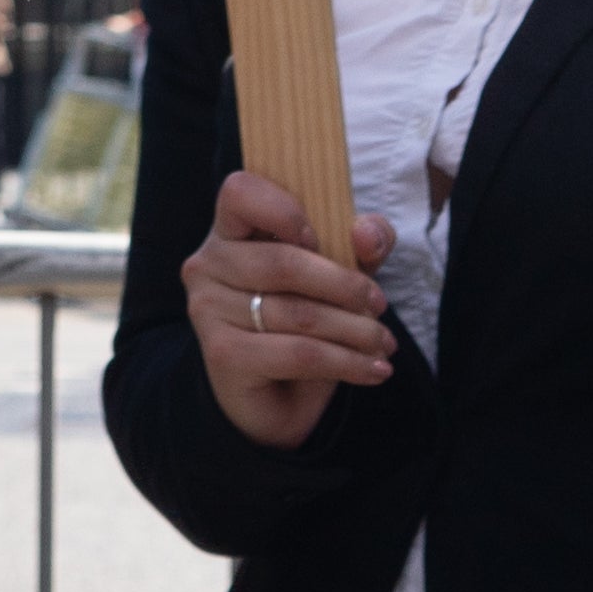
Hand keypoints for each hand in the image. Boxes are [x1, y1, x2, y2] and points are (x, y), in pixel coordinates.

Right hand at [183, 166, 393, 449]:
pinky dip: (344, 362)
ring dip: (354, 330)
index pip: (239, 192)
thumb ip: (359, 246)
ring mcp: (208, 310)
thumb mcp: (338, 275)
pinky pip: (297, 353)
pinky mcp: (223, 354)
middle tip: (380, 304)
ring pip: (296, 313)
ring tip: (384, 343)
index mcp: (230, 230)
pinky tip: (373, 370)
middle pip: (282, 262)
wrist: (275, 398)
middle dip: (344, 285)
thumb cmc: (302, 322)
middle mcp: (208, 264)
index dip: (282, 208)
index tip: (318, 237)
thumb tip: (367, 234)